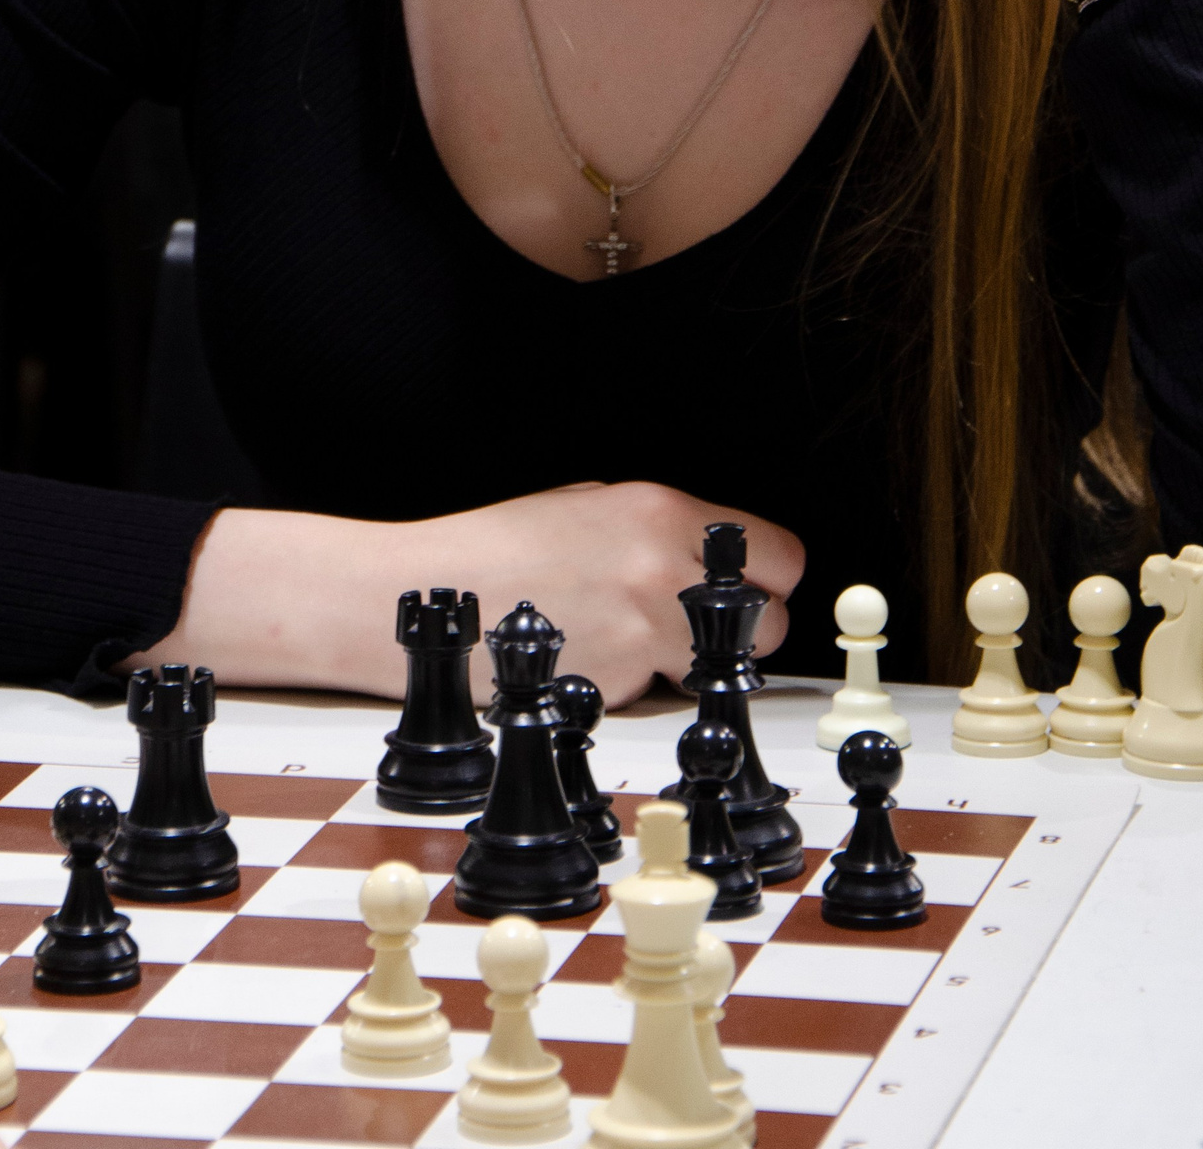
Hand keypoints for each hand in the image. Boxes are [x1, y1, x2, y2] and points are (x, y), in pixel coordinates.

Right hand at [133, 485, 804, 705]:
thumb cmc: (495, 551)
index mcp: (659, 510)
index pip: (780, 554)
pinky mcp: (614, 690)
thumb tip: (712, 553)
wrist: (421, 599)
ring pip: (724, 668)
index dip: (772, 580)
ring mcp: (641, 634)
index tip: (756, 591)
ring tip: (647, 650)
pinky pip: (662, 697)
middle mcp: (662, 568)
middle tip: (706, 632)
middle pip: (768, 621)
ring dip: (699, 667)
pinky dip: (646, 692)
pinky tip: (600, 667)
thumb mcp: (586, 505)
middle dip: (745, 632)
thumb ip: (658, 528)